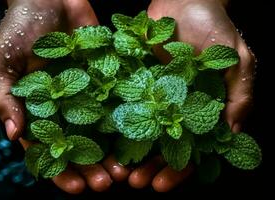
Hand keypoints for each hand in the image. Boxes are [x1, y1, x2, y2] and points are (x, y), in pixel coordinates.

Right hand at [0, 0, 129, 193]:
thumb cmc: (19, 29)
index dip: (61, 171)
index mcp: (40, 111)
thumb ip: (3, 98)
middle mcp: (67, 108)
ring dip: (114, 151)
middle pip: (81, 145)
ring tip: (125, 170)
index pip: (51, 149)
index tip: (76, 187)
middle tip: (107, 184)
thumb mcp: (1, 63)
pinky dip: (129, 118)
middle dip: (93, 167)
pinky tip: (141, 135)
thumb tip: (14, 133)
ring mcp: (89, 94)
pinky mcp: (107, 77)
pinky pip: (119, 100)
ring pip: (103, 130)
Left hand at [127, 0, 254, 191]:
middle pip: (160, 146)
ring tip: (116, 170)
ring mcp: (152, 95)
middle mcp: (174, 107)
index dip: (177, 169)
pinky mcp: (133, 80)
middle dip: (148, 166)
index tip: (161, 184)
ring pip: (139, 131)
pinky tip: (104, 140)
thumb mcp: (236, 61)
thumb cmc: (215, 28)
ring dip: (128, 153)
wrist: (184, 0)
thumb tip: (232, 134)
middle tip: (134, 183)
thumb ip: (239, 96)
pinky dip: (114, 123)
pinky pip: (123, 105)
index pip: (190, 149)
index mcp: (199, 109)